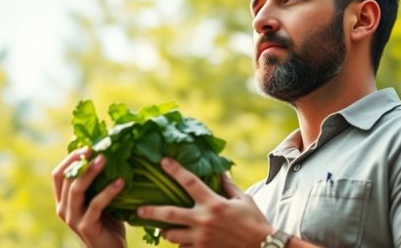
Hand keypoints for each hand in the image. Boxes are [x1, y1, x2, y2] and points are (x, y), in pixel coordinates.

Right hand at [52, 147, 126, 247]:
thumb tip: (109, 152)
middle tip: (97, 150)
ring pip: (76, 190)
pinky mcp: (86, 227)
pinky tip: (121, 182)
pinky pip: (95, 205)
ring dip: (91, 173)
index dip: (69, 159)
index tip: (86, 147)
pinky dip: (108, 191)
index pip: (57, 174)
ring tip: (105, 160)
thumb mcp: (99, 198)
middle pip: (66, 179)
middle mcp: (63, 208)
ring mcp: (73, 219)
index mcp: (63, 200)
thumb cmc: (107, 222)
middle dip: (81, 161)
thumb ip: (97, 182)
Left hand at [137, 157, 273, 247]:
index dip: (175, 170)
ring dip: (166, 231)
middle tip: (139, 209)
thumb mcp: (242, 199)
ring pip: (172, 235)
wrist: (262, 247)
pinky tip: (182, 241)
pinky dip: (181, 245)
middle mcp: (204, 220)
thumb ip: (228, 185)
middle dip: (152, 211)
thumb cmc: (254, 220)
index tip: (163, 161)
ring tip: (163, 228)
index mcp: (214, 203)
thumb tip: (219, 169)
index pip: (190, 182)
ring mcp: (202, 238)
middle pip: (170, 214)